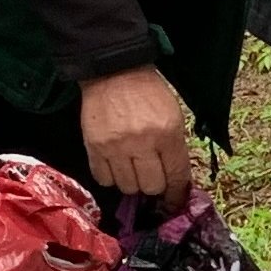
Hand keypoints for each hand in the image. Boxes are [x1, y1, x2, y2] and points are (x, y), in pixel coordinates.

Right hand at [78, 67, 194, 202]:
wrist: (115, 72)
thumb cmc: (148, 93)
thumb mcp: (173, 115)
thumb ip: (175, 148)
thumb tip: (176, 180)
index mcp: (168, 133)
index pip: (176, 175)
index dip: (176, 192)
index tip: (174, 199)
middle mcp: (143, 142)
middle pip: (151, 187)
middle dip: (154, 185)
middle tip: (151, 175)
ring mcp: (116, 146)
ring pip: (127, 187)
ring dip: (132, 182)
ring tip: (131, 166)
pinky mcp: (94, 147)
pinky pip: (104, 179)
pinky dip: (110, 177)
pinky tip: (115, 164)